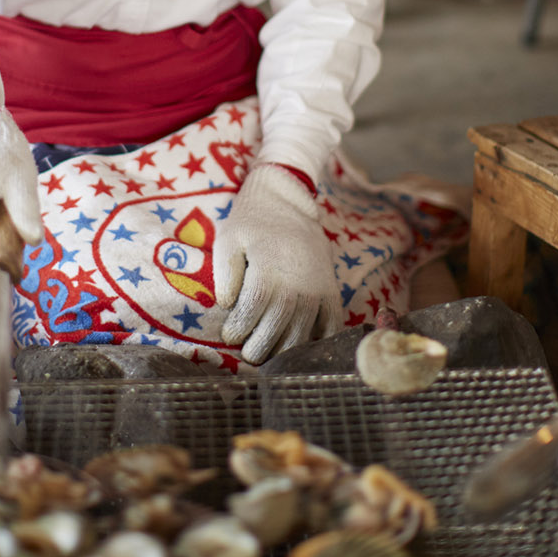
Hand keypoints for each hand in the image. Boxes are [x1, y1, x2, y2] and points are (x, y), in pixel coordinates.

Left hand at [213, 163, 340, 364]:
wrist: (288, 200)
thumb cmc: (251, 221)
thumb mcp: (228, 239)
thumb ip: (225, 273)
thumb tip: (227, 305)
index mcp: (269, 269)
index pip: (252, 310)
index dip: (239, 328)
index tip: (229, 336)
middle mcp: (297, 283)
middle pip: (278, 327)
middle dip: (260, 347)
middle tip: (249, 354)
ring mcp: (318, 288)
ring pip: (304, 332)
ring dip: (286, 350)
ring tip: (270, 356)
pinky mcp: (332, 290)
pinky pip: (331, 325)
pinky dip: (319, 342)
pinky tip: (304, 350)